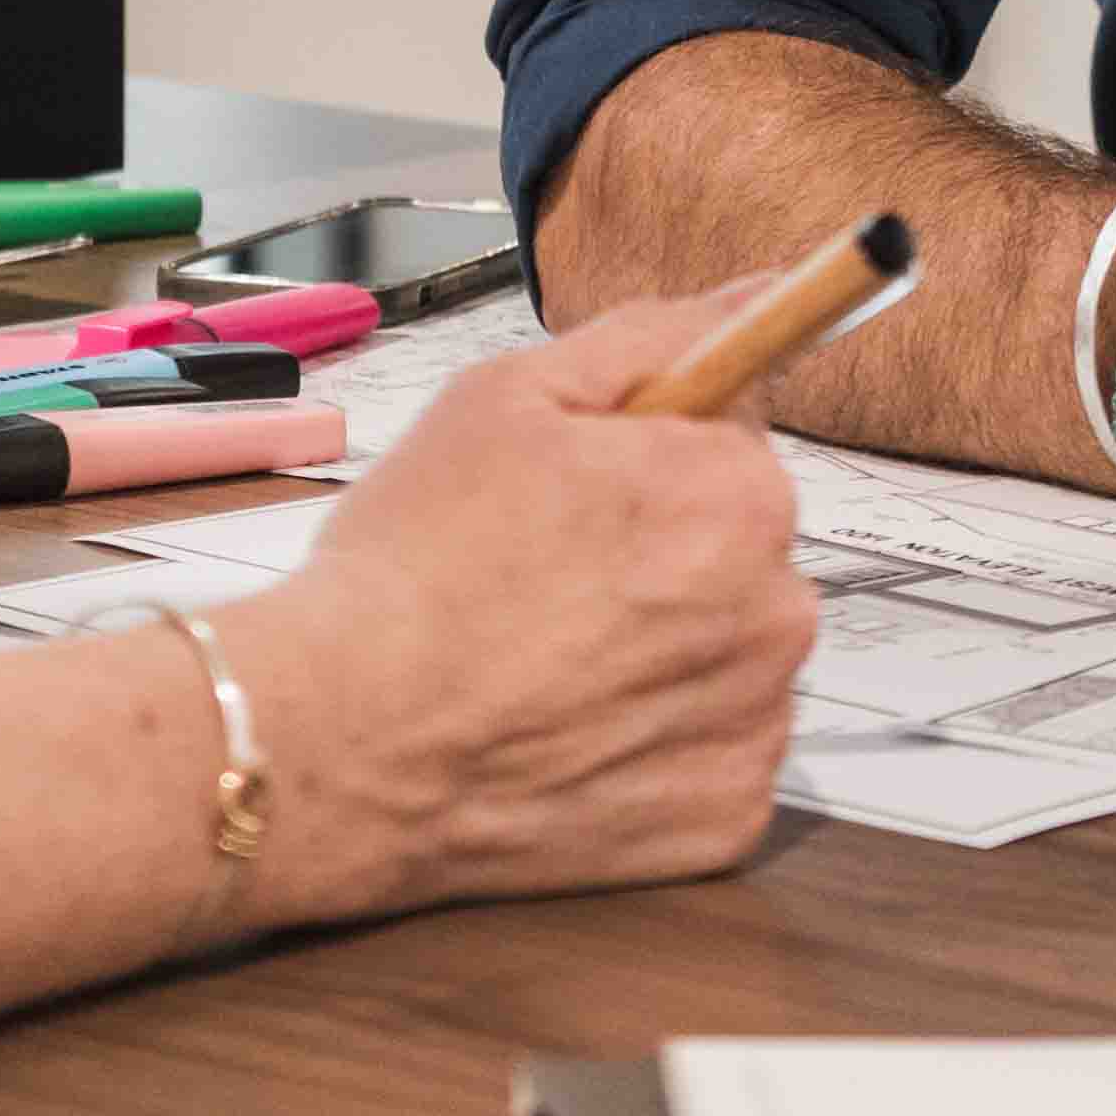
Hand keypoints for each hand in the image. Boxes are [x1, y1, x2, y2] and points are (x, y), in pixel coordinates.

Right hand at [223, 286, 814, 921]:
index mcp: (735, 495)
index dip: (641, 453)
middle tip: (539, 573)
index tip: (579, 491)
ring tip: (544, 659)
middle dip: (658, 549)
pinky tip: (567, 729)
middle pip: (737, 548)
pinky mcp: (725, 819)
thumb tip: (763, 296)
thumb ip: (654, 337)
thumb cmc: (410, 568)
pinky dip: (655, 742)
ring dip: (661, 647)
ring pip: (726, 651)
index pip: (732, 438)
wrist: (339, 744)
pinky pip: (712, 751)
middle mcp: (776, 612)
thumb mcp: (509, 397)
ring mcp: (755, 727)